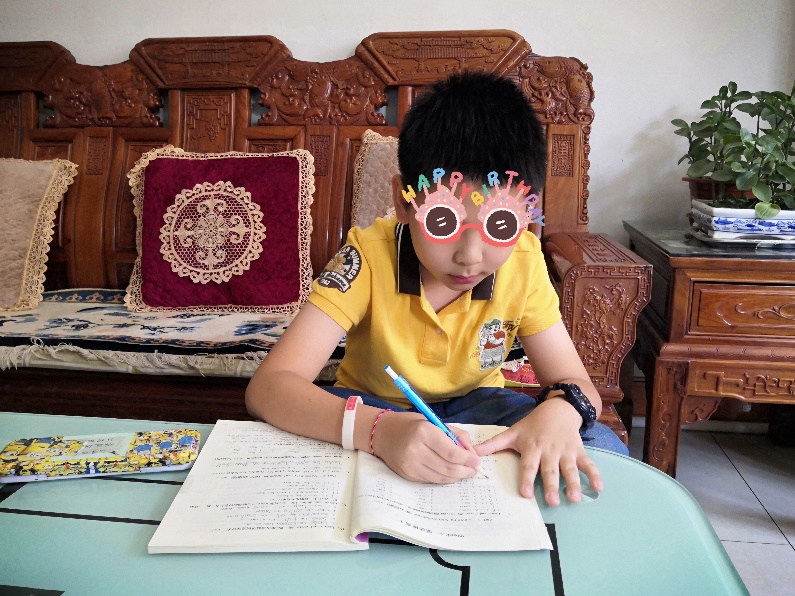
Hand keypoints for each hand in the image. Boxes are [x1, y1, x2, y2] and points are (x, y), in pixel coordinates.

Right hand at [372, 412, 481, 483]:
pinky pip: (431, 480)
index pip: (452, 453)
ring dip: (456, 477)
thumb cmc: (410, 424)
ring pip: (441, 477)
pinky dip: (444, 478)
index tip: (476, 460)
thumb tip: (472, 452)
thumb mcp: (433, 422)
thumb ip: (454, 435)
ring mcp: (410, 465)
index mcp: (424, 432)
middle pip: (448, 468)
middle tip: (474, 470)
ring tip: (465, 472)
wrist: (381, 433)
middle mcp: (416, 450)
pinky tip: (450, 474)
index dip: (468, 460)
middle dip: (466, 471)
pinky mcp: (407, 474)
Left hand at [474, 398, 602, 504]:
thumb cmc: (533, 424)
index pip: (529, 466)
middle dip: (552, 486)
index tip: (526, 493)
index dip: (527, 479)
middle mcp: (549, 451)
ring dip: (573, 483)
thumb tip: (473, 453)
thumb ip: (494, 444)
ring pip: (570, 469)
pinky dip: (595, 475)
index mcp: (532, 447)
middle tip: (553, 502)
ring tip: (574, 498)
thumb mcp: (513, 432)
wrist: (558, 408)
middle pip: (550, 471)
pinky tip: (598, 488)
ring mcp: (566, 451)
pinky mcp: (578, 451)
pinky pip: (588, 464)